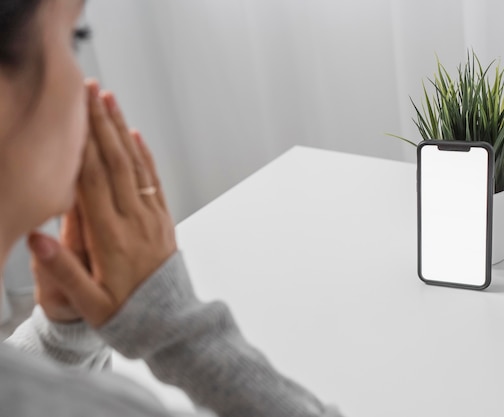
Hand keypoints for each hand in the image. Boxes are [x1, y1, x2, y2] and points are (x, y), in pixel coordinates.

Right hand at [28, 80, 176, 326]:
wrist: (172, 325)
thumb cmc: (128, 316)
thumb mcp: (90, 303)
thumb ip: (63, 271)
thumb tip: (35, 238)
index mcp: (111, 237)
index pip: (93, 182)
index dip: (81, 145)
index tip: (72, 115)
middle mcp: (133, 220)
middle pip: (114, 163)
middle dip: (101, 125)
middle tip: (90, 90)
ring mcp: (152, 217)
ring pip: (135, 166)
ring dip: (122, 131)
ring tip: (110, 101)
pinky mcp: (163, 220)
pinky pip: (153, 182)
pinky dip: (145, 157)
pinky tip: (135, 137)